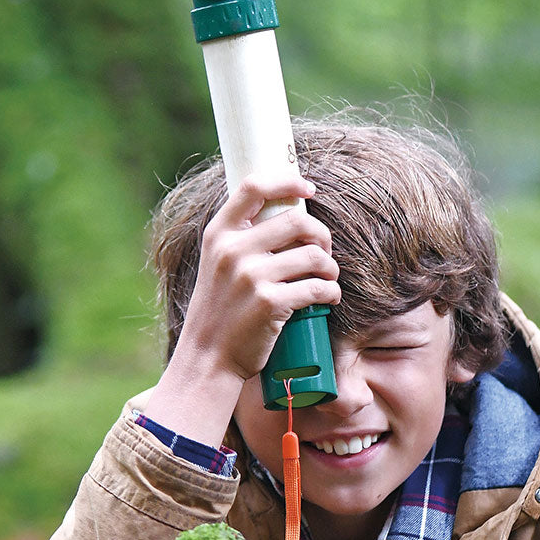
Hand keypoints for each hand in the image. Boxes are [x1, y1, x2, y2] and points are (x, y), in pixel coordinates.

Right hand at [142, 172, 339, 446]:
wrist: (208, 358)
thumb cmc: (219, 311)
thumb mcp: (217, 265)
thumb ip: (241, 240)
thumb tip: (288, 215)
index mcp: (218, 235)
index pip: (253, 188)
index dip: (286, 181)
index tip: (308, 188)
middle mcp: (233, 251)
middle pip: (297, 220)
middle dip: (321, 235)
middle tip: (323, 252)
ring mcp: (251, 277)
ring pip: (314, 256)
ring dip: (330, 267)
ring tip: (328, 278)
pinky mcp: (271, 303)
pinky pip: (318, 288)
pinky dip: (331, 292)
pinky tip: (328, 298)